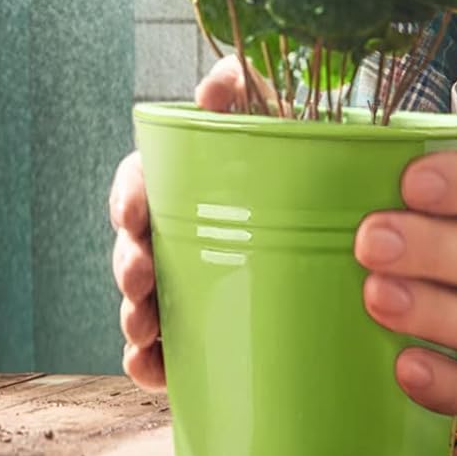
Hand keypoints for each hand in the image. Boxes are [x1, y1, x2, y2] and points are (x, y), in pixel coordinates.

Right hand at [111, 55, 274, 388]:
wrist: (329, 222)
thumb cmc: (287, 163)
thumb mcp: (268, 119)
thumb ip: (241, 89)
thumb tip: (216, 84)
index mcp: (177, 182)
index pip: (137, 185)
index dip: (128, 199)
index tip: (133, 217)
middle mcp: (170, 233)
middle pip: (134, 248)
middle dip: (127, 265)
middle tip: (141, 278)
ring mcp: (180, 283)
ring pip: (140, 301)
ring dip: (133, 315)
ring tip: (145, 329)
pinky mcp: (195, 328)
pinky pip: (160, 351)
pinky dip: (149, 363)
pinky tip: (152, 371)